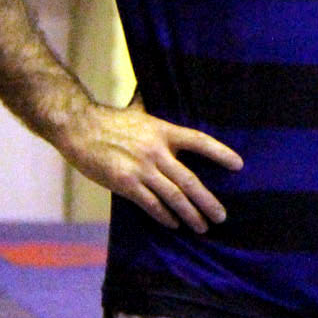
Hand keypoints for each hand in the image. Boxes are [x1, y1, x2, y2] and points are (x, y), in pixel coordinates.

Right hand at [54, 97, 242, 232]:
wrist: (78, 128)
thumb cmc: (109, 121)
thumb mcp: (140, 111)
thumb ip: (157, 112)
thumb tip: (167, 91)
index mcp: (163, 130)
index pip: (199, 141)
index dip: (220, 153)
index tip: (238, 165)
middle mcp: (156, 150)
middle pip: (190, 180)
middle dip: (208, 201)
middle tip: (221, 216)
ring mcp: (141, 168)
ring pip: (173, 196)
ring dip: (190, 214)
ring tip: (202, 226)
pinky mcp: (124, 183)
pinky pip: (150, 204)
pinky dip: (164, 216)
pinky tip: (173, 224)